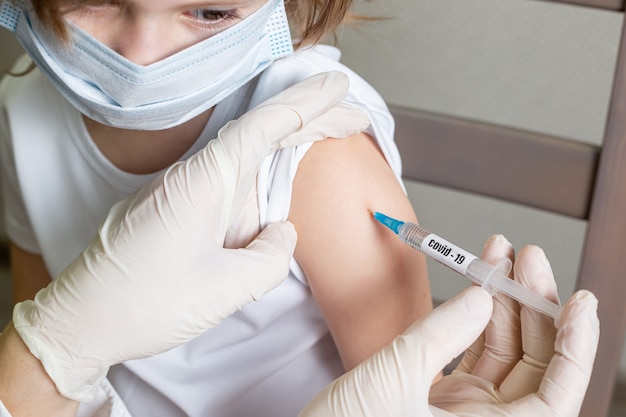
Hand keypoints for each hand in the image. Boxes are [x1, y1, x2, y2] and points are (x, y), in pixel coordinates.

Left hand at [11, 72, 369, 401]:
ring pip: (252, 158)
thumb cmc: (143, 302)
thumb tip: (280, 232)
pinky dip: (267, 176)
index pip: (264, 127)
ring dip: (293, 146)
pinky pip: (236, 184)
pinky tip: (285, 177)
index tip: (339, 87)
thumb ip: (271, 256)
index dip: (306, 103)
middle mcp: (197, 176)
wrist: (83, 320)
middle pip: (263, 134)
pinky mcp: (187, 209)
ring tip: (335, 133)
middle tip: (355, 116)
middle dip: (312, 120)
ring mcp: (191, 191)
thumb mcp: (225, 288)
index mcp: (204, 181)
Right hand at [299, 235, 598, 416]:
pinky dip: (474, 319)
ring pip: (502, 354)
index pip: (558, 391)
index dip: (576, 343)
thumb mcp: (392, 379)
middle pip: (532, 364)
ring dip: (502, 304)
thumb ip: (442, 333)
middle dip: (530, 305)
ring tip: (499, 258)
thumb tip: (484, 297)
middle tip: (524, 259)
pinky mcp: (439, 400)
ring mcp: (463, 414)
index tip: (579, 299)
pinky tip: (477, 285)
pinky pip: (472, 355)